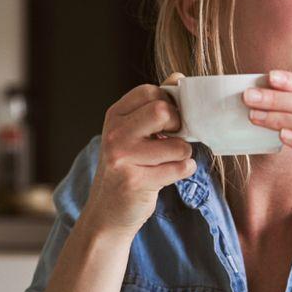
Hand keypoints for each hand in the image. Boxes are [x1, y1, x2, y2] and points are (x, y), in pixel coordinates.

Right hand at [83, 73, 194, 238]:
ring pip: (178, 145)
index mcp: (115, 116)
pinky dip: (184, 171)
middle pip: (163, 111)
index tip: (168, 121)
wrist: (107, 213)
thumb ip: (154, 106)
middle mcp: (115, 134)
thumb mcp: (132, 133)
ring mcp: (123, 158)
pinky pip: (180, 168)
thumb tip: (178, 78)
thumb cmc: (126, 169)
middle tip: (172, 139)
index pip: (151, 92)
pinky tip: (169, 175)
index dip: (169, 104)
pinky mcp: (136, 181)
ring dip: (183, 154)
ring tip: (169, 161)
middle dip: (179, 126)